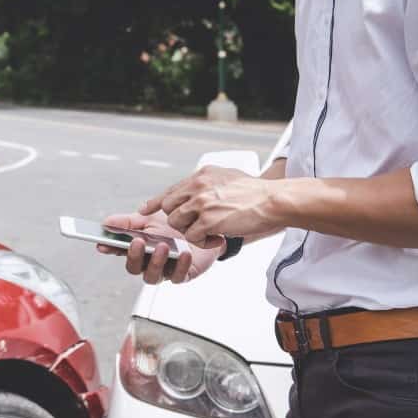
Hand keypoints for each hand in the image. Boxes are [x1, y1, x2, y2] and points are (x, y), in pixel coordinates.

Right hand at [96, 211, 221, 284]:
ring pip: (153, 276)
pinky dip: (180, 265)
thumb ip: (128, 222)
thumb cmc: (174, 225)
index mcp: (139, 248)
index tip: (103, 244)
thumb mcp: (149, 218)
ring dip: (156, 262)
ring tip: (162, 246)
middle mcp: (148, 262)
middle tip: (138, 242)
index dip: (110, 249)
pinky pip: (178, 276)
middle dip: (134, 256)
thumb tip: (106, 222)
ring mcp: (165, 270)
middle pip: (134, 268)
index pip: (119, 251)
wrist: (202, 227)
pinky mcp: (182, 275)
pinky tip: (183, 253)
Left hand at [140, 165, 285, 248]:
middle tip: (196, 226)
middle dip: (178, 220)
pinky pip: (192, 236)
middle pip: (169, 208)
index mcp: (201, 175)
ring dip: (190, 232)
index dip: (155, 202)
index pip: (170, 190)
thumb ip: (206, 182)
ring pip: (177, 223)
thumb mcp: (226, 176)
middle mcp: (197, 186)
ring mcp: (202, 203)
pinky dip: (203, 242)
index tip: (144, 210)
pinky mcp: (209, 220)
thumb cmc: (254, 192)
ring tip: (209, 232)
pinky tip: (218, 238)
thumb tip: (194, 188)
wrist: (273, 200)